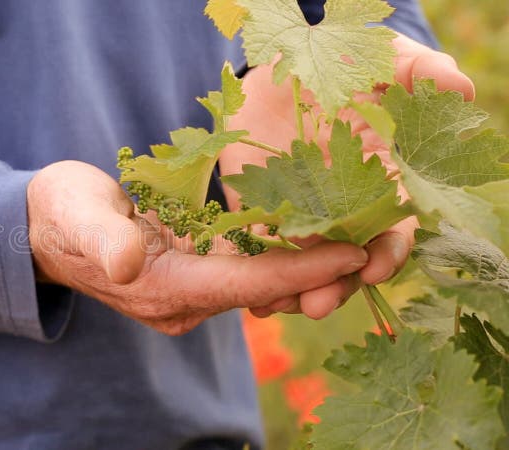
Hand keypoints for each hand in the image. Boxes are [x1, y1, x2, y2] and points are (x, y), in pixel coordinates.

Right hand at [27, 160, 368, 334]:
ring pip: (258, 282)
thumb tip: (128, 264)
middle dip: (316, 271)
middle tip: (376, 238)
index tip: (354, 252)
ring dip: (303, 262)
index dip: (299, 270)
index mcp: (161, 288)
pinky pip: (243, 270)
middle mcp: (181, 301)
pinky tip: (308, 229)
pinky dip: (276, 253)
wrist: (43, 229)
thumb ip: (102, 240)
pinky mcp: (189, 276)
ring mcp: (186, 292)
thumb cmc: (59, 214)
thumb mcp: (74, 215)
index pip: (244, 284)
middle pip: (262, 290)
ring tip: (356, 232)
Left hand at [218, 33, 474, 317]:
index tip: (375, 268)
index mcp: (383, 182)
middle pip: (346, 258)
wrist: (278, 70)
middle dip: (336, 284)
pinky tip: (250, 295)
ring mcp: (303, 213)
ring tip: (278, 305)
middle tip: (318, 304)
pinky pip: (260, 249)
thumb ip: (420, 72)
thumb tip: (459, 91)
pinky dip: (257, 273)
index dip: (388, 251)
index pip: (393, 227)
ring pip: (304, 263)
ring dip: (295, 288)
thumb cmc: (343, 63)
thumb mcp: (382, 59)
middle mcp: (345, 208)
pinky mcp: (263, 212)